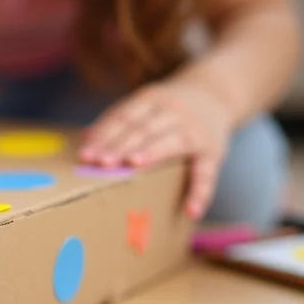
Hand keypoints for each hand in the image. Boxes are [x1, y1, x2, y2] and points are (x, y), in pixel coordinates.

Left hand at [78, 80, 233, 219]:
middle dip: (121, 147)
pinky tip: (190, 210)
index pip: (124, 117)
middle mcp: (173, 111)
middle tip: (101, 163)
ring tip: (131, 168)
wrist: (218, 92)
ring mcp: (195, 130)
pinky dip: (199, 192)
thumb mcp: (145, 104)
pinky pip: (206, 173)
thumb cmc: (168, 107)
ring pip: (170, 143)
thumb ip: (118, 120)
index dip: (104, 136)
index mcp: (151, 99)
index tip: (86, 155)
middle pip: (143, 129)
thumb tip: (85, 138)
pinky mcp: (213, 151)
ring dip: (151, 155)